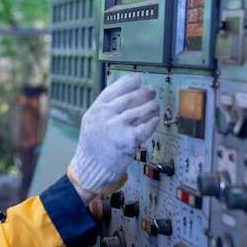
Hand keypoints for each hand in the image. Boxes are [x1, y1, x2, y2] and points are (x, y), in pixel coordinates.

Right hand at [68, 73, 159, 200]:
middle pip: (130, 98)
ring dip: (151, 106)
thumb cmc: (94, 143)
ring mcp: (118, 128)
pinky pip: (146, 127)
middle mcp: (106, 117)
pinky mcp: (129, 141)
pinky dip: (153, 122)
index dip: (127, 82)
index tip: (138, 79)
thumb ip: (106, 107)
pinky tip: (154, 120)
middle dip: (144, 93)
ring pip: (141, 111)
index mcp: (97, 110)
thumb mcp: (92, 120)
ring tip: (154, 105)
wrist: (93, 167)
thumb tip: (127, 92)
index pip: (114, 90)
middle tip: (151, 91)